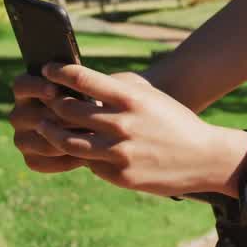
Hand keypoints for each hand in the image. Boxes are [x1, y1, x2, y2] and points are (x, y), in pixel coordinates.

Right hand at [9, 73, 84, 173]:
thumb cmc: (86, 99)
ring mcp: (21, 140)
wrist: (91, 127)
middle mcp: (17, 115)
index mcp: (23, 90)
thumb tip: (80, 88)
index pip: (21, 86)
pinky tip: (90, 153)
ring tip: (96, 137)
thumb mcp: (80, 89)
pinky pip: (51, 162)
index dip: (36, 87)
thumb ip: (74, 85)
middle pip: (38, 117)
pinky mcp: (31, 160)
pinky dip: (71, 159)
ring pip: (46, 144)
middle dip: (67, 119)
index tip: (54, 90)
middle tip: (93, 120)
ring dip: (72, 141)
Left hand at [35, 63, 236, 196]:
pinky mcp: (120, 176)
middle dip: (50, 104)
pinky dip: (82, 155)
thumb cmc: (172, 119)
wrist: (203, 157)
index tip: (46, 69)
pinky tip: (81, 148)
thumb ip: (116, 86)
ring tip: (44, 126)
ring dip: (51, 132)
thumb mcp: (148, 95)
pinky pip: (88, 163)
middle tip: (43, 101)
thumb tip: (80, 83)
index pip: (81, 79)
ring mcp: (120, 153)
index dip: (58, 72)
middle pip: (67, 111)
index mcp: (130, 98)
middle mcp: (122, 125)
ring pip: (68, 142)